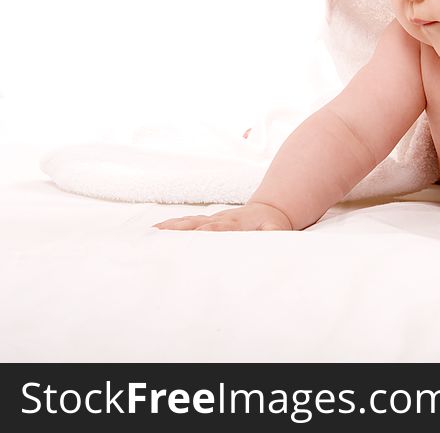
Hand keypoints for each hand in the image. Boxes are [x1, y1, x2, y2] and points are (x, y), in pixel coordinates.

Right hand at [152, 202, 292, 230]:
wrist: (270, 209)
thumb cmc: (272, 224)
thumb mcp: (278, 230)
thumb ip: (275, 235)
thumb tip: (272, 240)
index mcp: (238, 223)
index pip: (221, 228)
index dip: (208, 231)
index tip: (196, 236)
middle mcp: (221, 219)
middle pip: (198, 224)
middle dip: (180, 230)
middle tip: (160, 238)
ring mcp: (211, 219)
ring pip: (188, 222)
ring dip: (169, 228)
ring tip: (149, 235)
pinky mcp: (205, 221)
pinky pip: (185, 223)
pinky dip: (168, 227)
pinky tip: (153, 231)